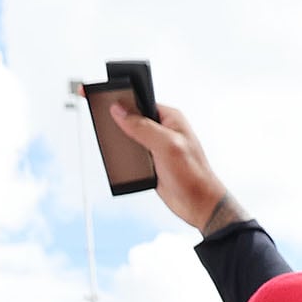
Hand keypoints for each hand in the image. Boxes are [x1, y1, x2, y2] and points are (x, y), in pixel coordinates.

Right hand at [109, 99, 243, 235]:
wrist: (198, 205)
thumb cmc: (193, 174)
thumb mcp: (166, 145)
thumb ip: (142, 126)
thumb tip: (119, 111)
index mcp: (170, 118)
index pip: (141, 101)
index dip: (123, 99)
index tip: (106, 97)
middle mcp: (163, 130)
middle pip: (133, 119)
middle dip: (119, 122)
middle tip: (103, 121)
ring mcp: (157, 146)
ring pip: (130, 138)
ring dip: (122, 142)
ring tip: (115, 144)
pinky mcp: (152, 163)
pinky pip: (132, 155)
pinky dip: (125, 158)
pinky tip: (123, 160)